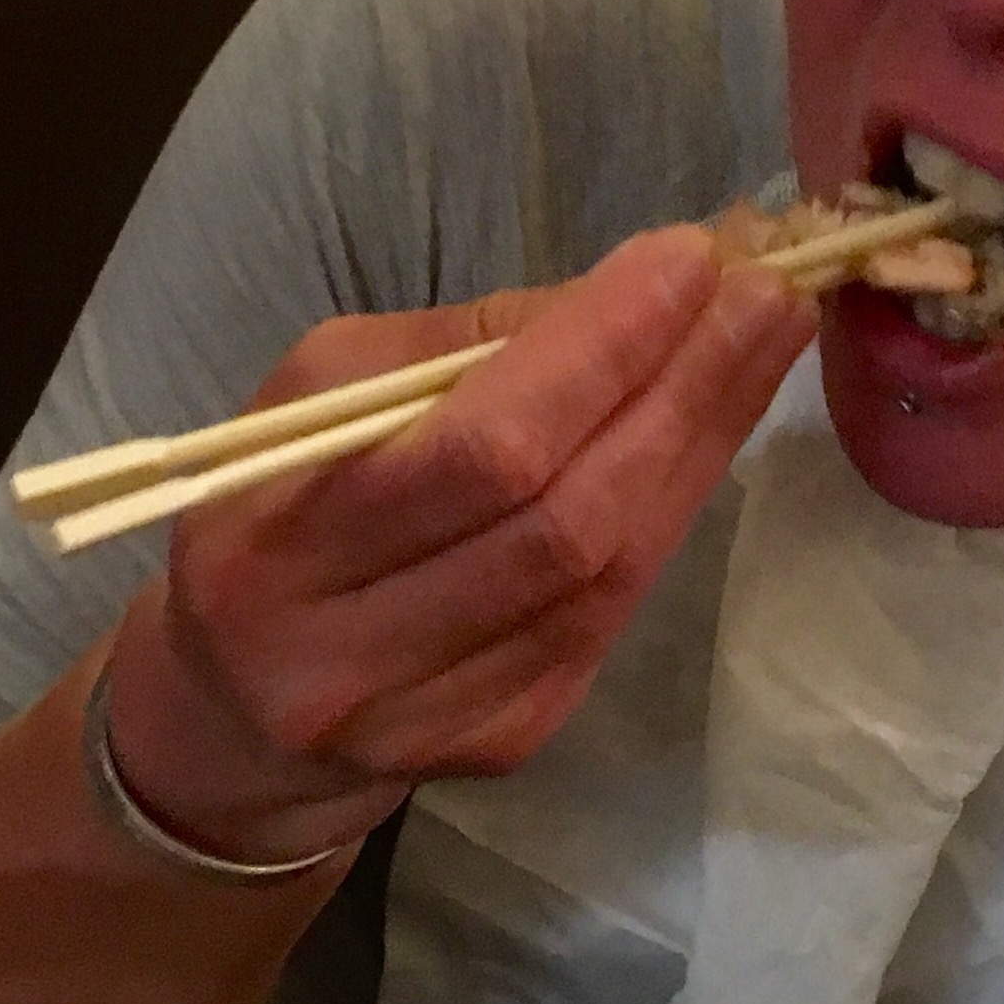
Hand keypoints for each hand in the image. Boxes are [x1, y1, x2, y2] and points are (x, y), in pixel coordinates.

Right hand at [104, 229, 813, 862]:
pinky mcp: (504, 744)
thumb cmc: (278, 510)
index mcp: (279, 546)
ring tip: (763, 342)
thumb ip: (458, 348)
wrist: (235, 713)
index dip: (597, 353)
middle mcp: (351, 655)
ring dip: (701, 444)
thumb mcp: (317, 398)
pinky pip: (612, 616)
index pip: (478, 449)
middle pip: (565, 519)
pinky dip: (670, 511)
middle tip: (768, 290)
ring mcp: (437, 718)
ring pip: (608, 574)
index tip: (688, 258)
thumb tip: (628, 296)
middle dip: (683, 390)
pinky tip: (710, 434)